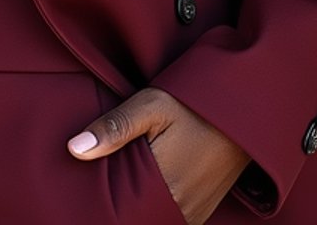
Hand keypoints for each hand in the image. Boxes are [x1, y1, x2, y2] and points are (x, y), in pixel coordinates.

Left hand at [67, 86, 249, 224]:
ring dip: (138, 209)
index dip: (107, 205)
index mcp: (165, 186)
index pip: (124, 212)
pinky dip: (155, 210)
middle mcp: (181, 209)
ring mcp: (194, 214)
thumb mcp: (152, 105)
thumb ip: (114, 128)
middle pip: (138, 219)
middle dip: (121, 208)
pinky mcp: (201, 211)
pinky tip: (144, 192)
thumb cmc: (193, 104)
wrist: (242, 108)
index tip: (88, 196)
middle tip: (104, 190)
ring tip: (123, 189)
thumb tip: (74, 149)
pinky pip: (172, 219)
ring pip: (155, 221)